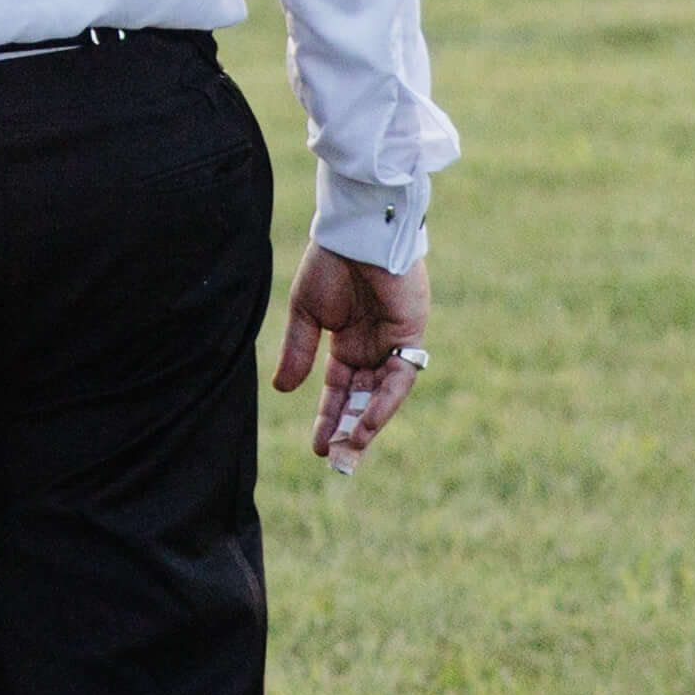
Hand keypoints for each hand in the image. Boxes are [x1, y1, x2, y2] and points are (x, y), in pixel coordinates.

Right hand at [273, 247, 435, 468]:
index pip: (339, 391)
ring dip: (367, 423)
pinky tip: (367, 422)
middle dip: (349, 431)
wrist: (356, 233)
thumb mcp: (305, 313)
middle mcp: (372, 350)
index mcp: (346, 344)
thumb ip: (297, 351)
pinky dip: (385, 402)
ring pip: (382, 395)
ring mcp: (393, 345)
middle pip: (362, 400)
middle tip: (337, 462)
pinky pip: (400, 378)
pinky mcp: (411, 337)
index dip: (328, 418)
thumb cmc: (329, 264)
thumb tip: (283, 390)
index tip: (317, 448)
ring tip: (349, 448)